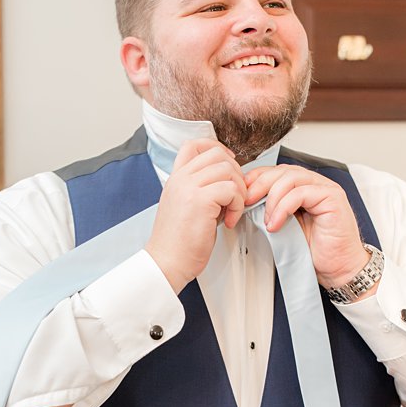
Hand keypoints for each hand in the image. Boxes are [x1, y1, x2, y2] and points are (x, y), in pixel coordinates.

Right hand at [147, 139, 246, 292]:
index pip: (194, 144)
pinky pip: (232, 190)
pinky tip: (229, 222)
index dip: (217, 149)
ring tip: (232, 211)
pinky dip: (238, 206)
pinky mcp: (200, 201)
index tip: (228, 167)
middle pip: (217, 154)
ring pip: (228, 170)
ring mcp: (189, 187)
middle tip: (234, 197)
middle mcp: (180, 178)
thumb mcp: (187, 206)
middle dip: (235, 173)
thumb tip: (230, 180)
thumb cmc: (180, 241)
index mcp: (176, 178)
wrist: (167, 262)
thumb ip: (202, 189)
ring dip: (238, 191)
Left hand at [244, 164, 370, 288]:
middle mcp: (316, 184)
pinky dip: (283, 208)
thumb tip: (247, 202)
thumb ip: (273, 209)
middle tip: (246, 202)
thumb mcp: (285, 225)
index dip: (257, 179)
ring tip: (266, 220)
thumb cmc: (316, 251)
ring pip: (291, 178)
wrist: (338, 269)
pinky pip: (301, 193)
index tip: (242, 195)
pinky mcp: (333, 197)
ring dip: (272, 199)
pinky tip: (277, 224)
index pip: (277, 171)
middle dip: (259, 185)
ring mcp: (326, 189)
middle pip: (283, 171)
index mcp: (305, 187)